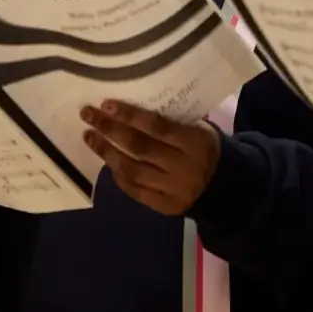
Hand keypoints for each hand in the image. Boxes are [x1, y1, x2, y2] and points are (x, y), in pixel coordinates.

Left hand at [82, 101, 220, 216]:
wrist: (226, 189)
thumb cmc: (205, 149)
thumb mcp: (199, 129)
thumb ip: (172, 120)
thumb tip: (132, 104)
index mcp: (194, 142)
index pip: (157, 127)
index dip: (129, 115)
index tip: (105, 104)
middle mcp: (183, 167)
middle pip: (139, 147)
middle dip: (109, 130)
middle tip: (87, 115)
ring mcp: (174, 190)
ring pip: (133, 171)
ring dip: (106, 153)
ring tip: (89, 137)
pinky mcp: (167, 207)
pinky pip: (136, 191)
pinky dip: (119, 176)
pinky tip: (107, 163)